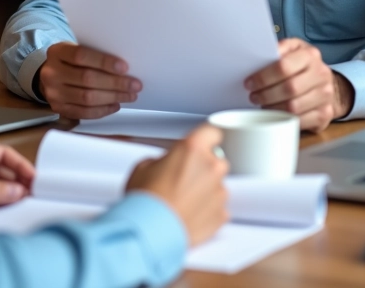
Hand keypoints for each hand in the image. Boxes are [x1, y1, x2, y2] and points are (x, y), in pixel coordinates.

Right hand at [38, 41, 141, 120]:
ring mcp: (53, 93)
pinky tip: (115, 105)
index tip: (125, 67)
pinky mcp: (59, 108)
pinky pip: (84, 112)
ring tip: (130, 95)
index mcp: (57, 52)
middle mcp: (51, 73)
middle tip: (135, 85)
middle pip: (87, 78)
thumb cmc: (70, 61)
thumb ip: (95, 54)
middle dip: (115, 83)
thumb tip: (124, 68)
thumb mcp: (77, 48)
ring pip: (87, 98)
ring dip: (113, 97)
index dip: (104, 62)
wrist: (50, 75)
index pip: (81, 55)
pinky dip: (103, 110)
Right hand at [126, 125, 228, 245]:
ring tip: (183, 202)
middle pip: (216, 160)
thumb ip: (163, 159)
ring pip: (217, 185)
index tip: (201, 144)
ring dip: (205, 191)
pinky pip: (218, 208)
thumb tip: (166, 165)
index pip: (212, 131)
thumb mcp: (143, 167)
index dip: (205, 138)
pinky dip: (207, 211)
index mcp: (193, 148)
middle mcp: (212, 166)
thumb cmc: (144, 200)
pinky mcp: (221, 214)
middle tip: (182, 180)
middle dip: (202, 168)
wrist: (149, 233)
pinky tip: (189, 216)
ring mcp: (219, 191)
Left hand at [244, 38, 354, 132]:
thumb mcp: (292, 50)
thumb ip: (278, 49)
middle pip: (289, 88)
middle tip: (253, 96)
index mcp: (310, 56)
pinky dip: (284, 120)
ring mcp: (325, 96)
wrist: (327, 83)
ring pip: (293, 107)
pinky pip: (300, 121)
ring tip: (262, 105)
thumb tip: (262, 55)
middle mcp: (321, 74)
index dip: (263, 77)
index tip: (250, 83)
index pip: (284, 66)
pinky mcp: (325, 114)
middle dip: (266, 94)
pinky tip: (275, 116)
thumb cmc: (303, 66)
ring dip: (272, 108)